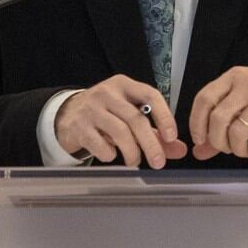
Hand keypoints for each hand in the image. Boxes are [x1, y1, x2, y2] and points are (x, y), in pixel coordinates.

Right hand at [54, 75, 188, 168]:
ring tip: (135, 162)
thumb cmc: (105, 114)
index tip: (171, 137)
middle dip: (150, 143)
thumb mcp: (129, 116)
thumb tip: (180, 149)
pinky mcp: (78, 126)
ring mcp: (91, 109)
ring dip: (132, 152)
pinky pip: (99, 144)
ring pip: (119, 131)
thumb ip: (155, 132)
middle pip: (135, 118)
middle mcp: (107, 93)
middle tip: (158, 162)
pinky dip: (109, 154)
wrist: (67, 114)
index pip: (150, 95)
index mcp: (124, 85)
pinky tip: (111, 156)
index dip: (164, 116)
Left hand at [188, 65, 247, 160]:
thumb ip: (219, 121)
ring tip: (244, 149)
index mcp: (233, 77)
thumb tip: (199, 151)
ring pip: (236, 134)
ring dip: (237, 150)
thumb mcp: (241, 96)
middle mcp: (247, 86)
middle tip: (225, 147)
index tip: (199, 139)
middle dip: (217, 141)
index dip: (196, 123)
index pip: (204, 99)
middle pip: (218, 119)